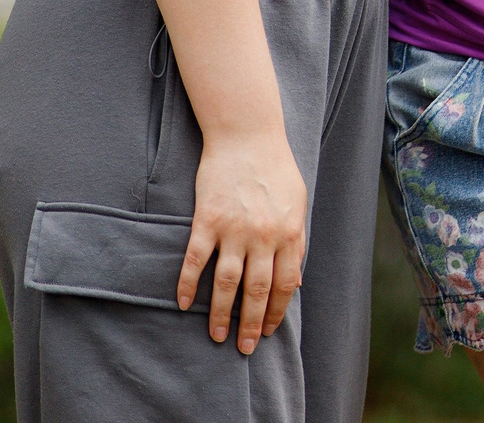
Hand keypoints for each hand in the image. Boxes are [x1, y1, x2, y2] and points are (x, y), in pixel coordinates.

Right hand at [180, 127, 308, 353]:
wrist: (247, 135)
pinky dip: (189, 285)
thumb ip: (296, 241)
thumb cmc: (276, 168)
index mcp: (290, 232)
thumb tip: (295, 281)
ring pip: (227, 283)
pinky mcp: (207, 220)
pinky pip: (196, 260)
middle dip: (251, 324)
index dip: (276, 311)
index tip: (267, 330)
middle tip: (244, 347)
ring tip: (217, 335)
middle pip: (257, 291)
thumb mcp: (298, 203)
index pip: (285, 285)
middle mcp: (263, 235)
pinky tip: (185, 304)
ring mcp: (234, 229)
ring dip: (220, 314)